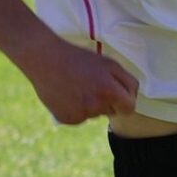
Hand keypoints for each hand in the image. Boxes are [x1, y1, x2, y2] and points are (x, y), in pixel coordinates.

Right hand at [24, 40, 138, 126]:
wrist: (44, 59)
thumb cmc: (79, 58)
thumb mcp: (108, 63)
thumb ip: (126, 81)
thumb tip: (131, 99)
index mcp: (109, 90)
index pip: (129, 108)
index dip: (125, 100)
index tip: (117, 93)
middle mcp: (96, 106)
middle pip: (111, 112)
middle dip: (107, 101)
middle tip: (91, 84)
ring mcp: (81, 114)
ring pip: (94, 114)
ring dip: (89, 104)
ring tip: (76, 86)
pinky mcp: (67, 119)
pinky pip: (79, 117)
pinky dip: (75, 108)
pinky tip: (67, 94)